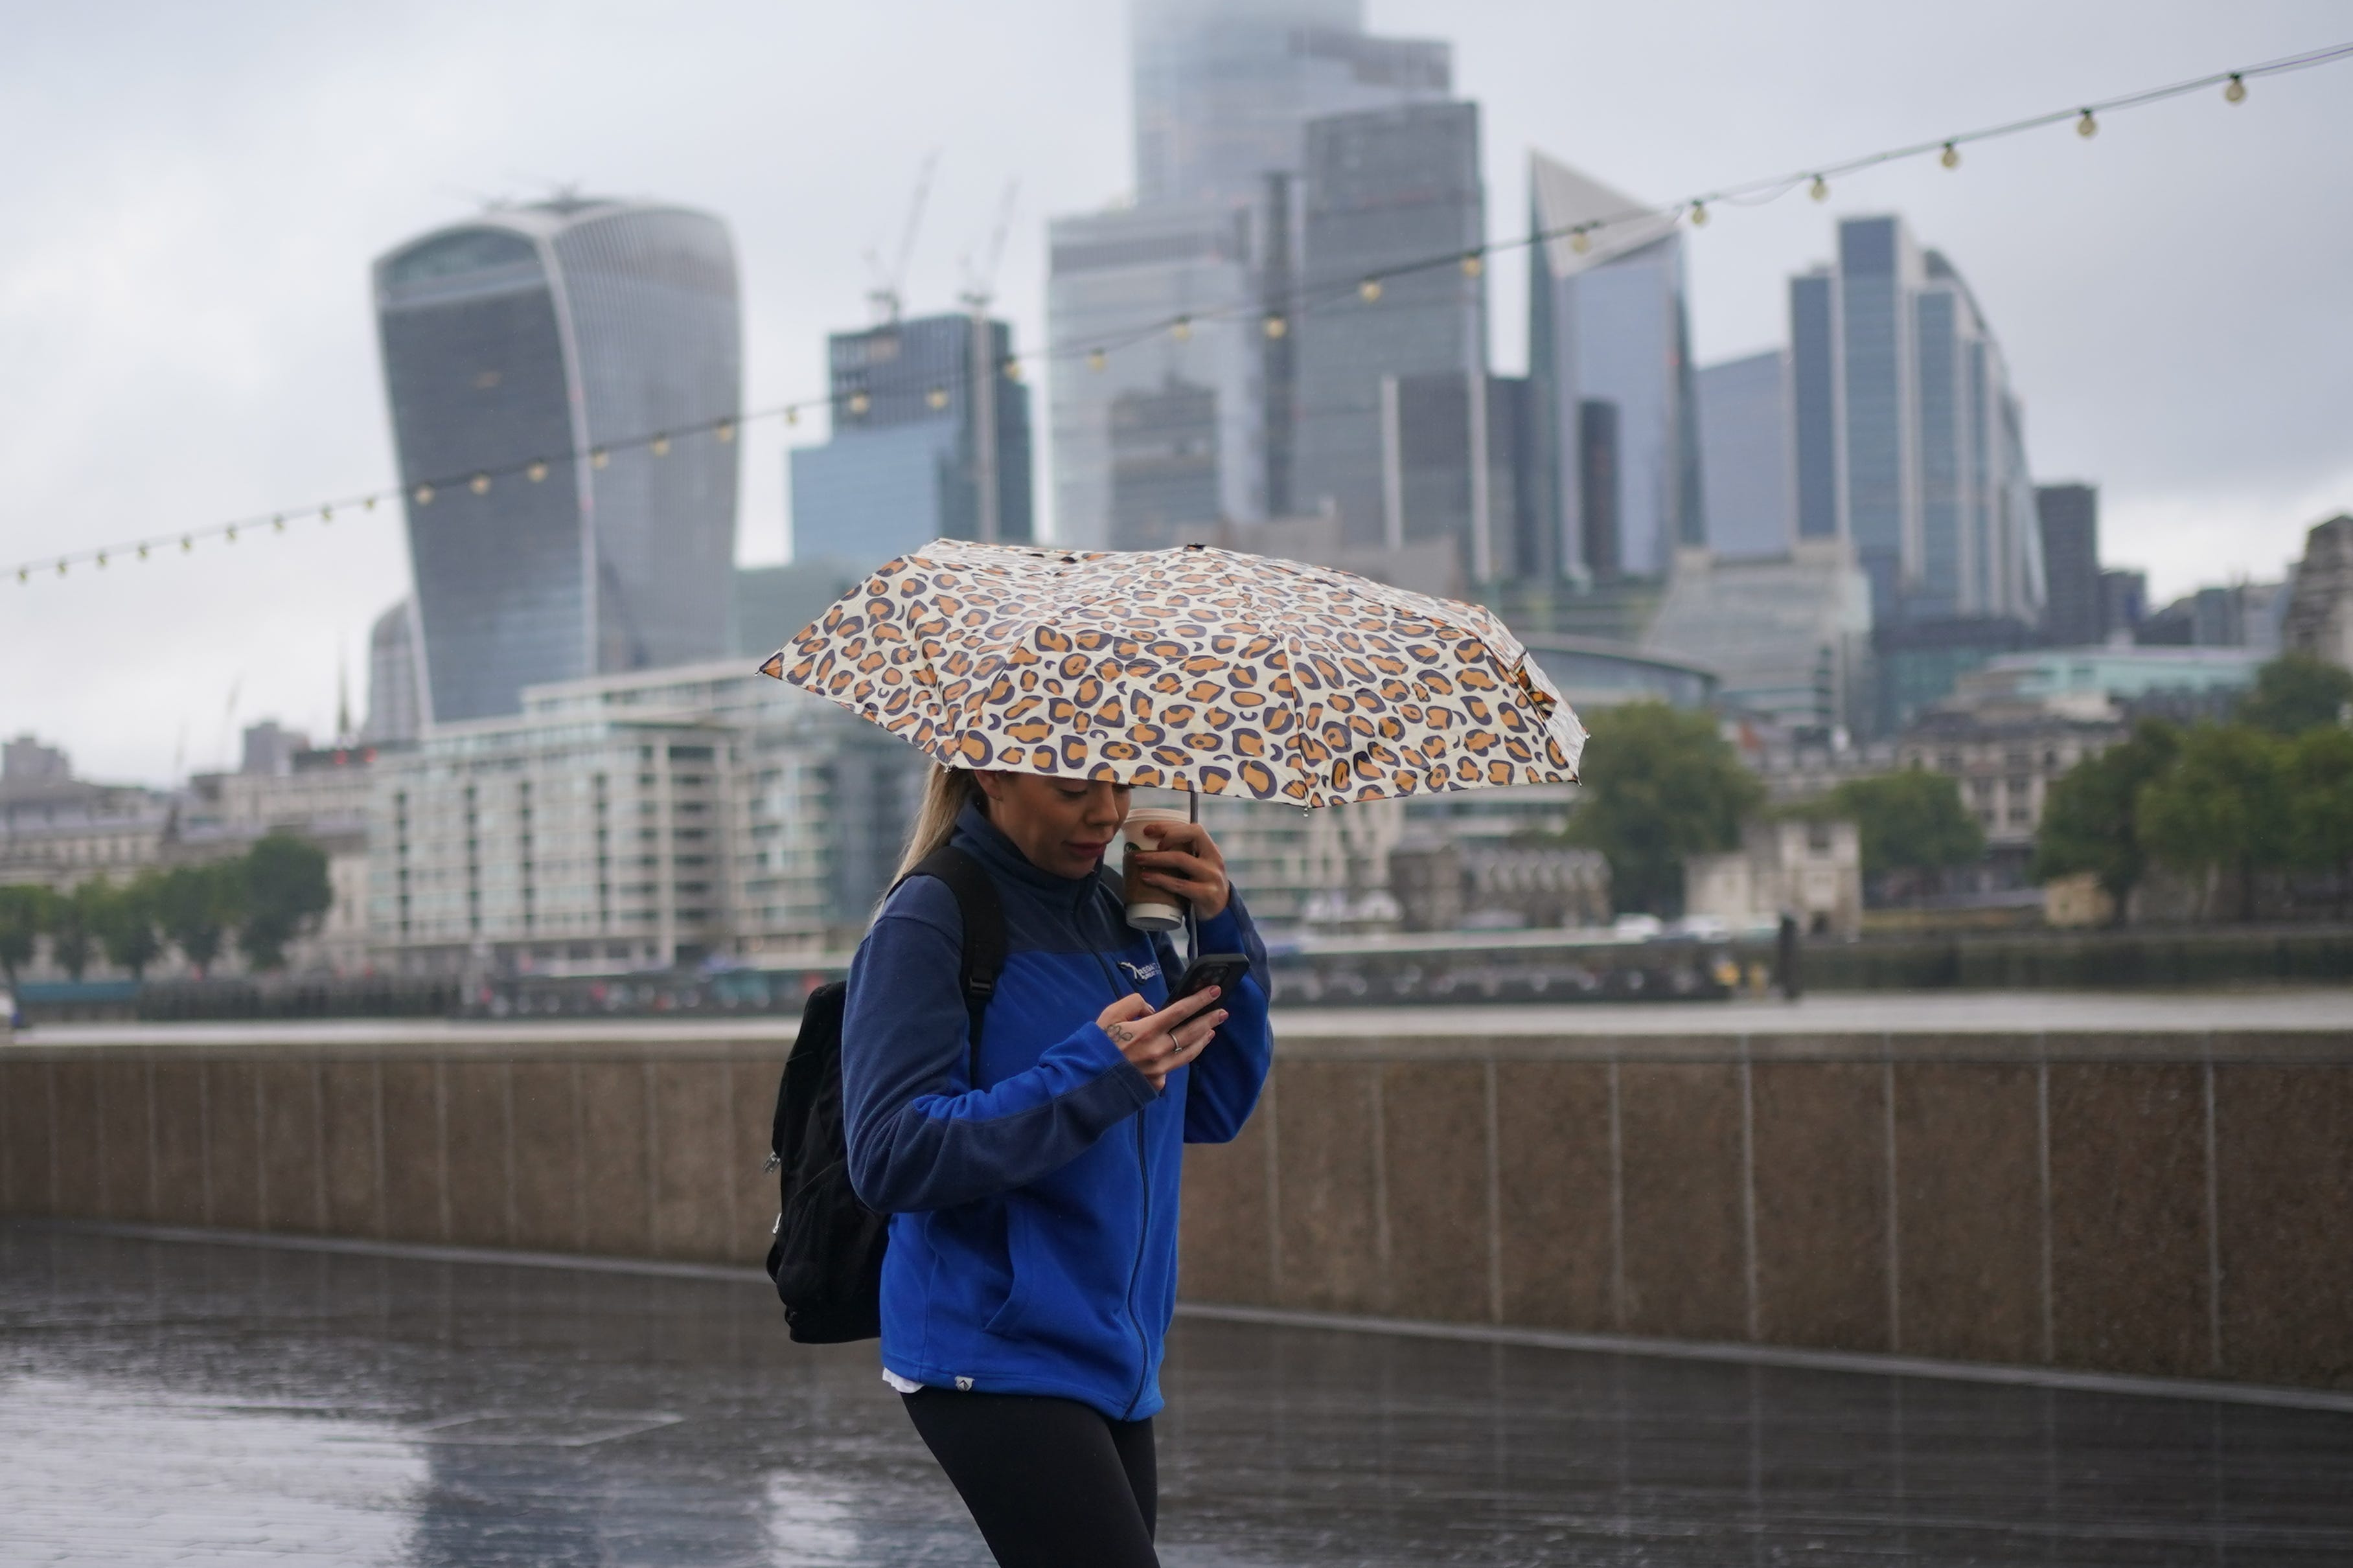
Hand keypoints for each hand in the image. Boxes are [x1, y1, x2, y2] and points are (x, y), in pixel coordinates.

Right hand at [1096, 987, 1227, 1091]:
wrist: (1087, 1080)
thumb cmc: (1097, 1046)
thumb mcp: (1110, 1015)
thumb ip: (1133, 1004)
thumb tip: (1152, 1010)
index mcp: (1147, 1030)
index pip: (1181, 1011)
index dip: (1200, 1000)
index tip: (1213, 992)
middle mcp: (1158, 1050)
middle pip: (1192, 1032)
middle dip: (1210, 1019)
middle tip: (1222, 1012)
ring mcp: (1159, 1069)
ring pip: (1189, 1052)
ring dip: (1202, 1040)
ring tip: (1211, 1031)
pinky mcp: (1156, 1083)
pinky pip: (1172, 1069)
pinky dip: (1178, 1059)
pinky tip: (1183, 1053)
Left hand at [1128, 818, 1230, 919]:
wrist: (1220, 912)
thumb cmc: (1201, 885)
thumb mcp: (1199, 866)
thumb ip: (1184, 855)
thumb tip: (1147, 845)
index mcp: (1211, 850)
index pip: (1194, 829)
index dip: (1171, 826)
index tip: (1149, 829)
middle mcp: (1214, 860)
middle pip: (1192, 837)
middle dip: (1166, 835)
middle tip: (1146, 839)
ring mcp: (1211, 877)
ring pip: (1181, 859)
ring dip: (1157, 857)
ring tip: (1138, 859)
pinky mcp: (1206, 894)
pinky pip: (1179, 884)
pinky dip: (1160, 880)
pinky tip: (1146, 878)